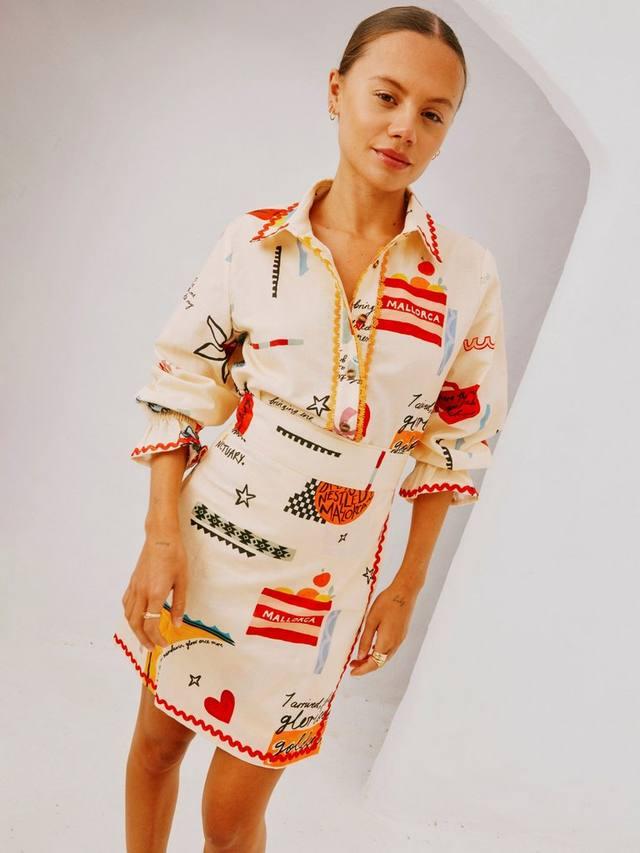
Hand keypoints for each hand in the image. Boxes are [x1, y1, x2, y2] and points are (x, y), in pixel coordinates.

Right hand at [121, 531, 187, 652]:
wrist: (161, 537)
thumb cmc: (175, 556)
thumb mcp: (182, 581)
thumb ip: (179, 604)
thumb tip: (177, 624)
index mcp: (155, 594)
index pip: (151, 624)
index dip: (156, 638)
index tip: (164, 644)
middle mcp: (141, 593)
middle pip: (136, 624)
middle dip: (143, 639)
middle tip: (152, 648)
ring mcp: (134, 587)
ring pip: (128, 615)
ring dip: (135, 629)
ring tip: (144, 636)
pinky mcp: (133, 581)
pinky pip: (126, 603)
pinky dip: (129, 615)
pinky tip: (136, 617)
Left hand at [348, 580, 418, 675]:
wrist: (405, 592)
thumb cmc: (387, 602)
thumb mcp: (371, 620)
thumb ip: (365, 639)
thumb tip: (360, 656)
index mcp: (387, 641)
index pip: (374, 663)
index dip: (362, 670)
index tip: (352, 673)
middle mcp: (395, 644)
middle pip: (380, 663)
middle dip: (366, 666)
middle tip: (352, 665)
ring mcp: (400, 640)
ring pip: (385, 657)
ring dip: (373, 660)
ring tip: (359, 658)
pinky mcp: (401, 634)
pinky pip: (389, 650)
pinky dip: (379, 653)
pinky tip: (371, 648)